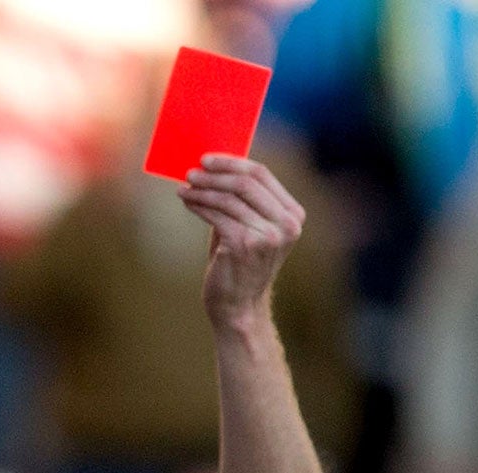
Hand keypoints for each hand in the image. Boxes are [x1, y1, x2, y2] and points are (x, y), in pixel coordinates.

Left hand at [179, 155, 305, 325]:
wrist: (238, 308)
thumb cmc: (239, 267)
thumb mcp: (249, 229)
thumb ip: (241, 202)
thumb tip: (215, 169)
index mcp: (293, 215)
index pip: (262, 175)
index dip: (233, 163)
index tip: (208, 158)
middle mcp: (286, 224)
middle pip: (246, 182)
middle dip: (215, 174)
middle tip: (191, 171)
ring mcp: (267, 234)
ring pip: (228, 198)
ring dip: (202, 190)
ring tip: (184, 187)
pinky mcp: (243, 245)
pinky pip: (216, 215)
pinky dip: (198, 205)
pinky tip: (186, 201)